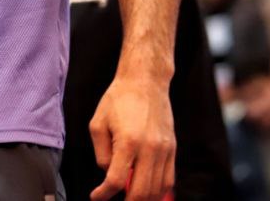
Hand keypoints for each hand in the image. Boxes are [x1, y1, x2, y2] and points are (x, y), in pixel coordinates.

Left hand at [89, 73, 174, 200]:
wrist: (145, 81)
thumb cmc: (119, 99)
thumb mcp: (98, 124)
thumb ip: (101, 153)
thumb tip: (108, 174)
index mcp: (128, 142)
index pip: (116, 181)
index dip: (104, 194)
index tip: (97, 197)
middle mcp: (149, 149)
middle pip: (140, 192)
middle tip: (114, 200)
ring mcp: (164, 150)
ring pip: (157, 190)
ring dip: (143, 199)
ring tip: (129, 197)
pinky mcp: (172, 149)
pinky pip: (168, 179)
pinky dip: (158, 191)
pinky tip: (146, 191)